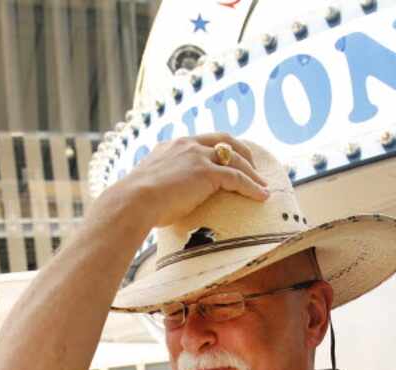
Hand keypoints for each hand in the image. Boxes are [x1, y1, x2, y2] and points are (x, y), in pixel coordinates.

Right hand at [105, 134, 268, 230]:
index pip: (202, 140)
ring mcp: (197, 157)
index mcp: (171, 146)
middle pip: (224, 140)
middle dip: (243, 152)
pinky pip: (237, 178)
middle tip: (253, 167)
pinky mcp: (207, 173)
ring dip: (252, 172)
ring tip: (263, 185)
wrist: (132, 201)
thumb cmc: (134, 203)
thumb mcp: (147, 186)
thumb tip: (160, 204)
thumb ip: (160, 186)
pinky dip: (252, 187)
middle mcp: (186, 145)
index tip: (228, 158)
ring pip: (235, 159)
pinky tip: (262, 196)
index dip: (219, 148)